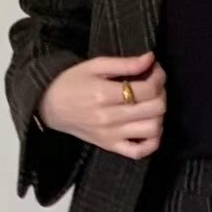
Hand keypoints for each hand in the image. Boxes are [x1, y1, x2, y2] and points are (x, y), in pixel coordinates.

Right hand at [39, 51, 166, 159]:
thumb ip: (124, 63)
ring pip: (153, 129)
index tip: (156, 70)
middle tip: (154, 86)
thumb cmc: (71, 83)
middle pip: (154, 109)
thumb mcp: (94, 66)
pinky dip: (152, 142)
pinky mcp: (111, 147)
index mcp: (104, 94)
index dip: (159, 78)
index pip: (147, 89)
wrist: (50, 107)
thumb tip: (150, 59)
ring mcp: (112, 135)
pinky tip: (150, 128)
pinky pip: (139, 152)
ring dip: (159, 115)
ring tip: (151, 104)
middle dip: (161, 93)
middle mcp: (110, 118)